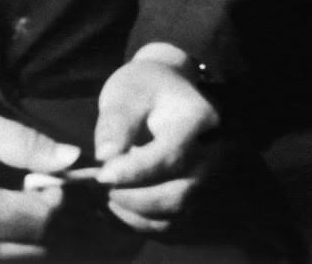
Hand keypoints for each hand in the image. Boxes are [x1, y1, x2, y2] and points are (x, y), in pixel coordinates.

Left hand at [92, 48, 219, 233]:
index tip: (100, 175)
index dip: (132, 172)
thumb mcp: (125, 93)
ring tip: (104, 196)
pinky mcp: (197, 195)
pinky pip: (173, 222)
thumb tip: (104, 158)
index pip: (169, 156)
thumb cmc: (144, 88)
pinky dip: (143, 222)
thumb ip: (115, 123)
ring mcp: (209, 179)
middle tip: (98, 188)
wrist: (169, 90)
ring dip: (135, 214)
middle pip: (177, 194)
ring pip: (176, 215)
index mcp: (196, 120)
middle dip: (132, 198)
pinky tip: (117, 207)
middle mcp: (213, 155)